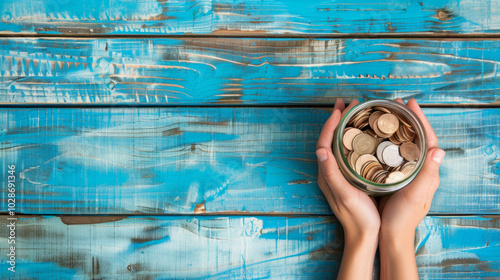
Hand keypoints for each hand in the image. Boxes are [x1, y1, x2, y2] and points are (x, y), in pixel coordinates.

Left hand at [316, 98, 379, 279]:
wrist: (364, 236)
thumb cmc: (358, 217)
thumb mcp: (345, 194)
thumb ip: (332, 173)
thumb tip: (320, 150)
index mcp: (327, 173)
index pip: (325, 142)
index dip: (331, 123)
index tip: (340, 108)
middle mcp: (330, 172)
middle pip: (330, 139)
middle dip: (338, 120)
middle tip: (349, 103)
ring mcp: (339, 175)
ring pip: (339, 144)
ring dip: (345, 127)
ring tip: (355, 113)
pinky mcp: (348, 178)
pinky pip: (347, 152)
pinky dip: (352, 139)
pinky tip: (364, 136)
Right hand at [378, 98, 445, 279]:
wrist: (392, 234)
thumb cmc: (404, 217)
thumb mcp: (416, 195)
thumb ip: (428, 173)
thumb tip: (439, 150)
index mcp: (427, 171)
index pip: (428, 138)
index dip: (420, 119)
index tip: (410, 103)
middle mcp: (418, 169)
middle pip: (415, 137)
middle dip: (407, 119)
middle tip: (396, 103)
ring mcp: (405, 172)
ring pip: (402, 144)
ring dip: (395, 128)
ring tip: (385, 114)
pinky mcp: (393, 177)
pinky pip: (391, 153)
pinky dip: (385, 141)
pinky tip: (374, 137)